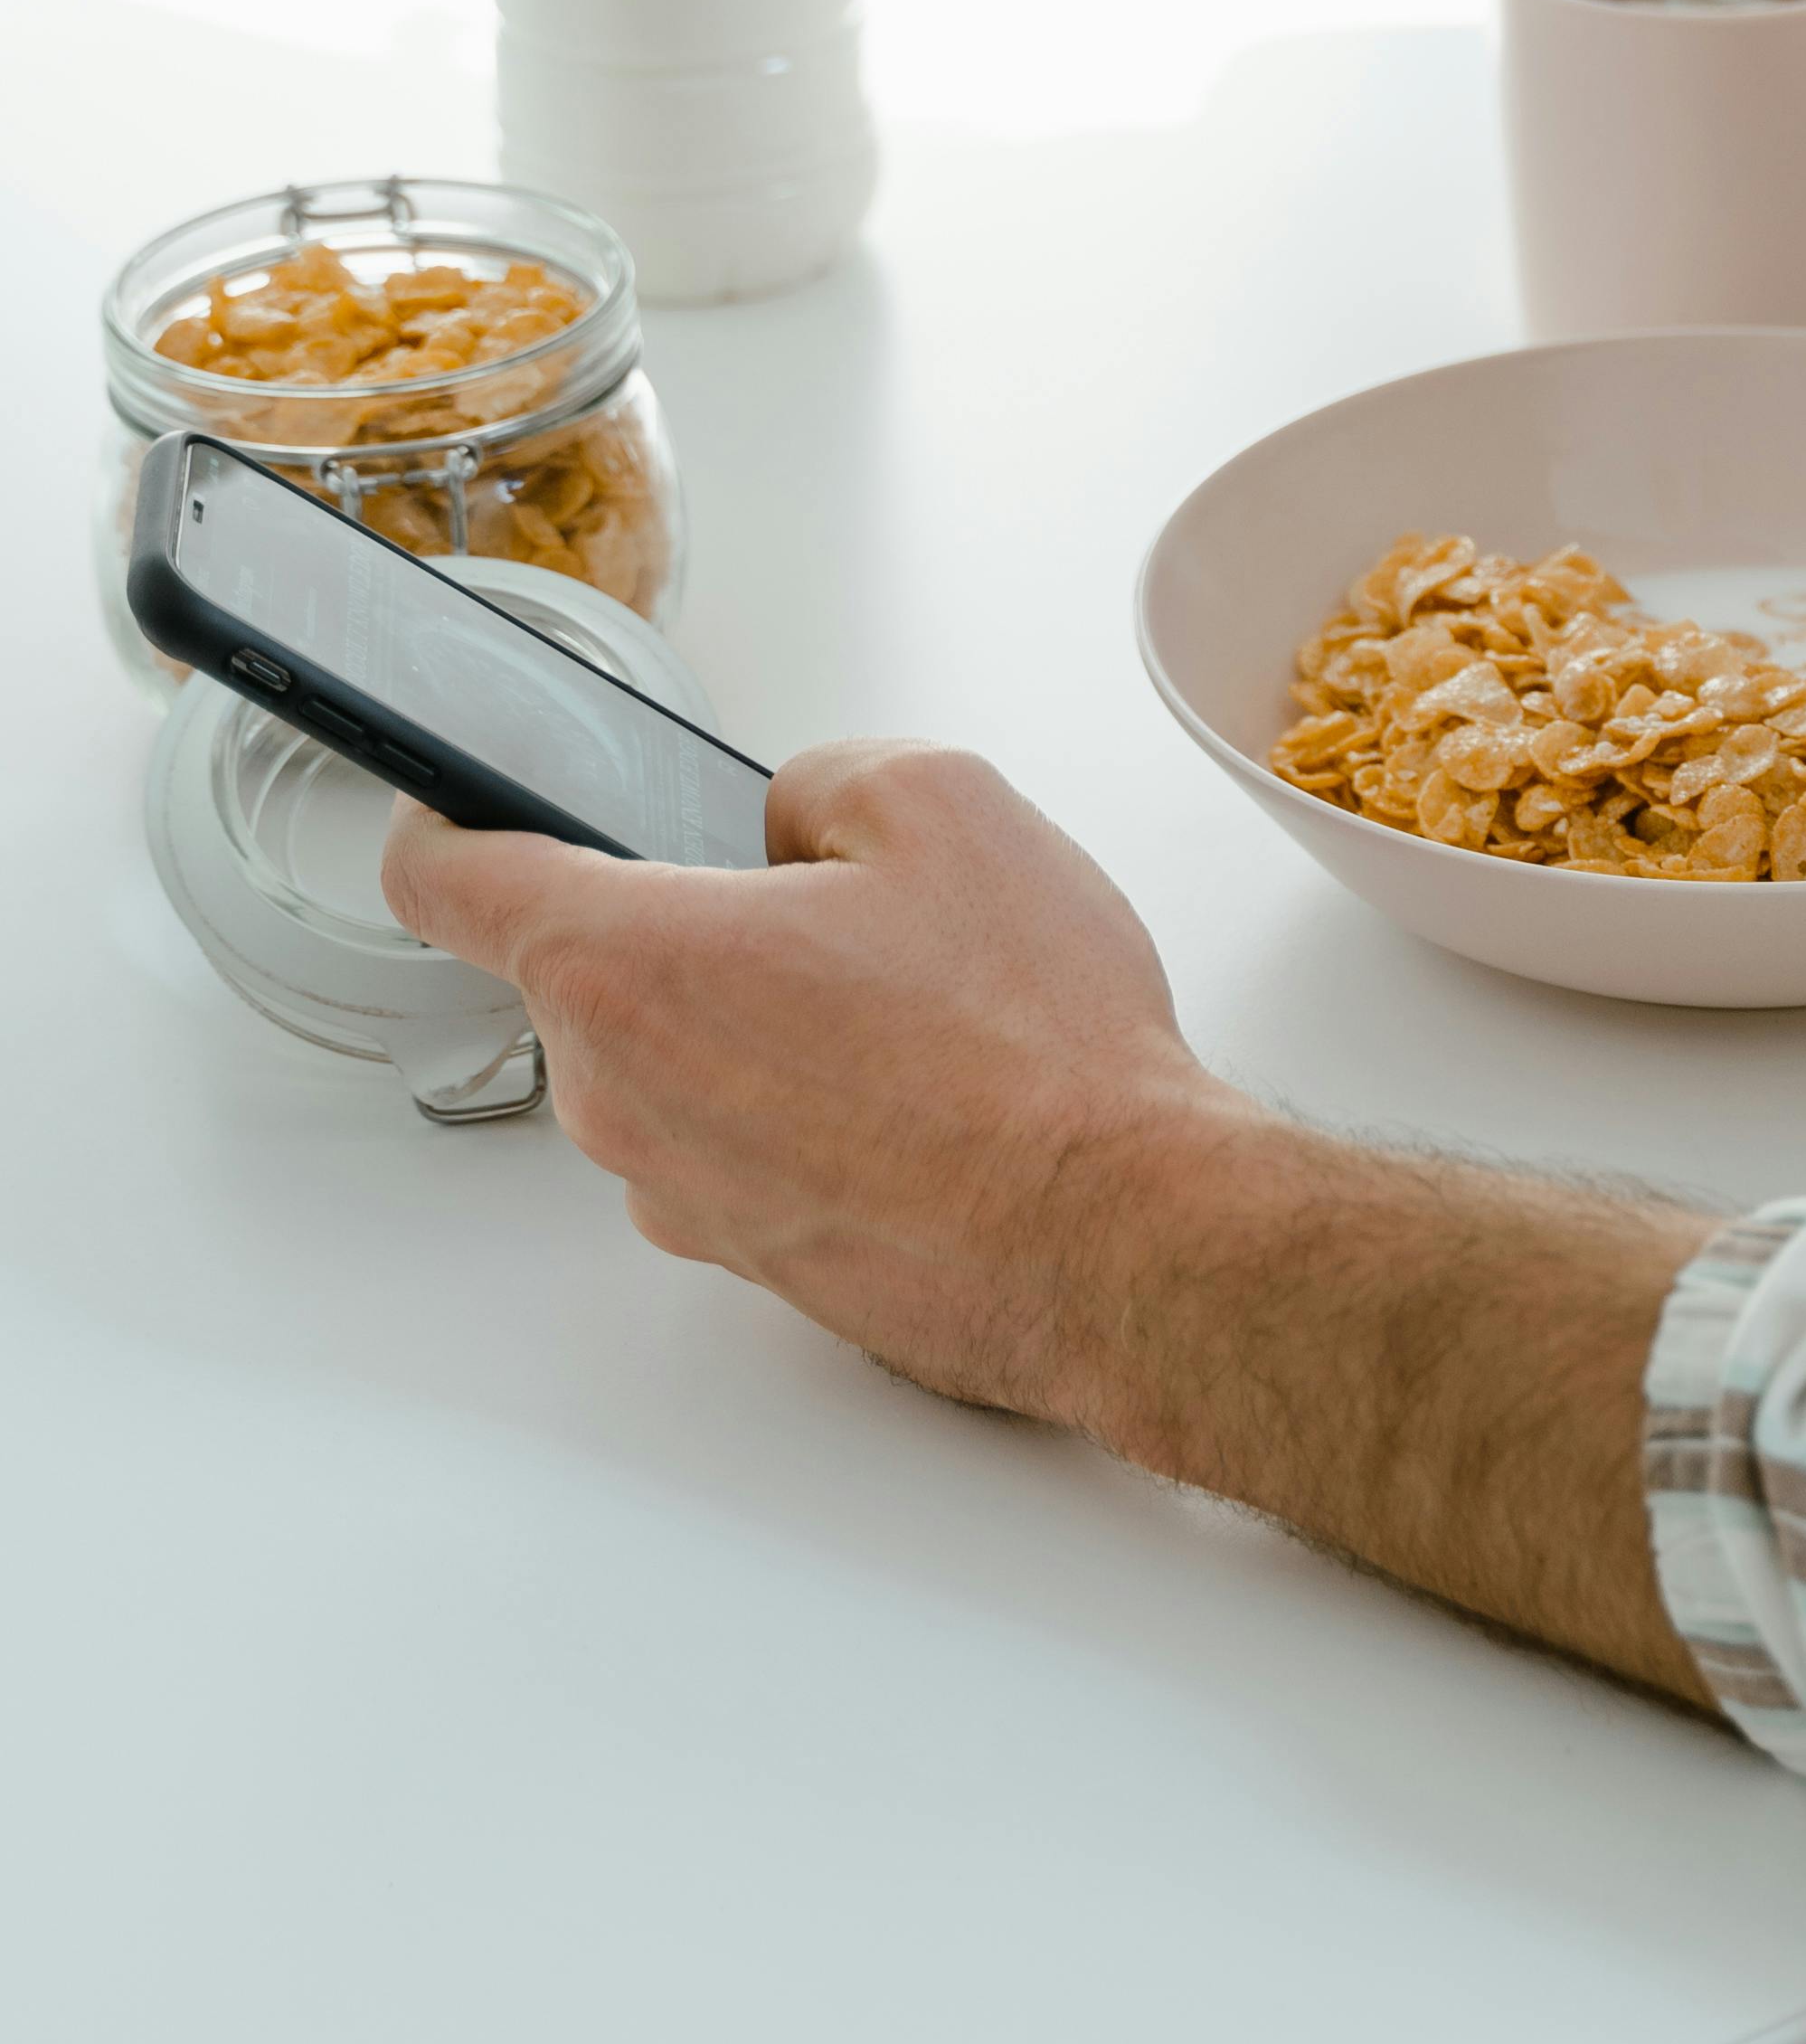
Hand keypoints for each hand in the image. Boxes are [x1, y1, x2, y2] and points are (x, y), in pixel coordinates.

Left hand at [380, 742, 1717, 1696]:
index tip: (463, 809)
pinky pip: (744, 1151)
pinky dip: (808, 1118)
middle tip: (823, 911)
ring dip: (756, 1030)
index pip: (446, 881)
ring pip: (677, 1067)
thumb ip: (826, 778)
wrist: (1121, 1243)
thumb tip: (795, 815)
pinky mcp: (752, 1265)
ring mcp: (682, 1194)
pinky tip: (926, 1101)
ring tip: (908, 1020)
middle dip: (688, 927)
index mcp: (627, 962)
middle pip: (591, 974)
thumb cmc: (1036, 1051)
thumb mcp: (948, 805)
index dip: (447, 822)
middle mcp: (623, 1095)